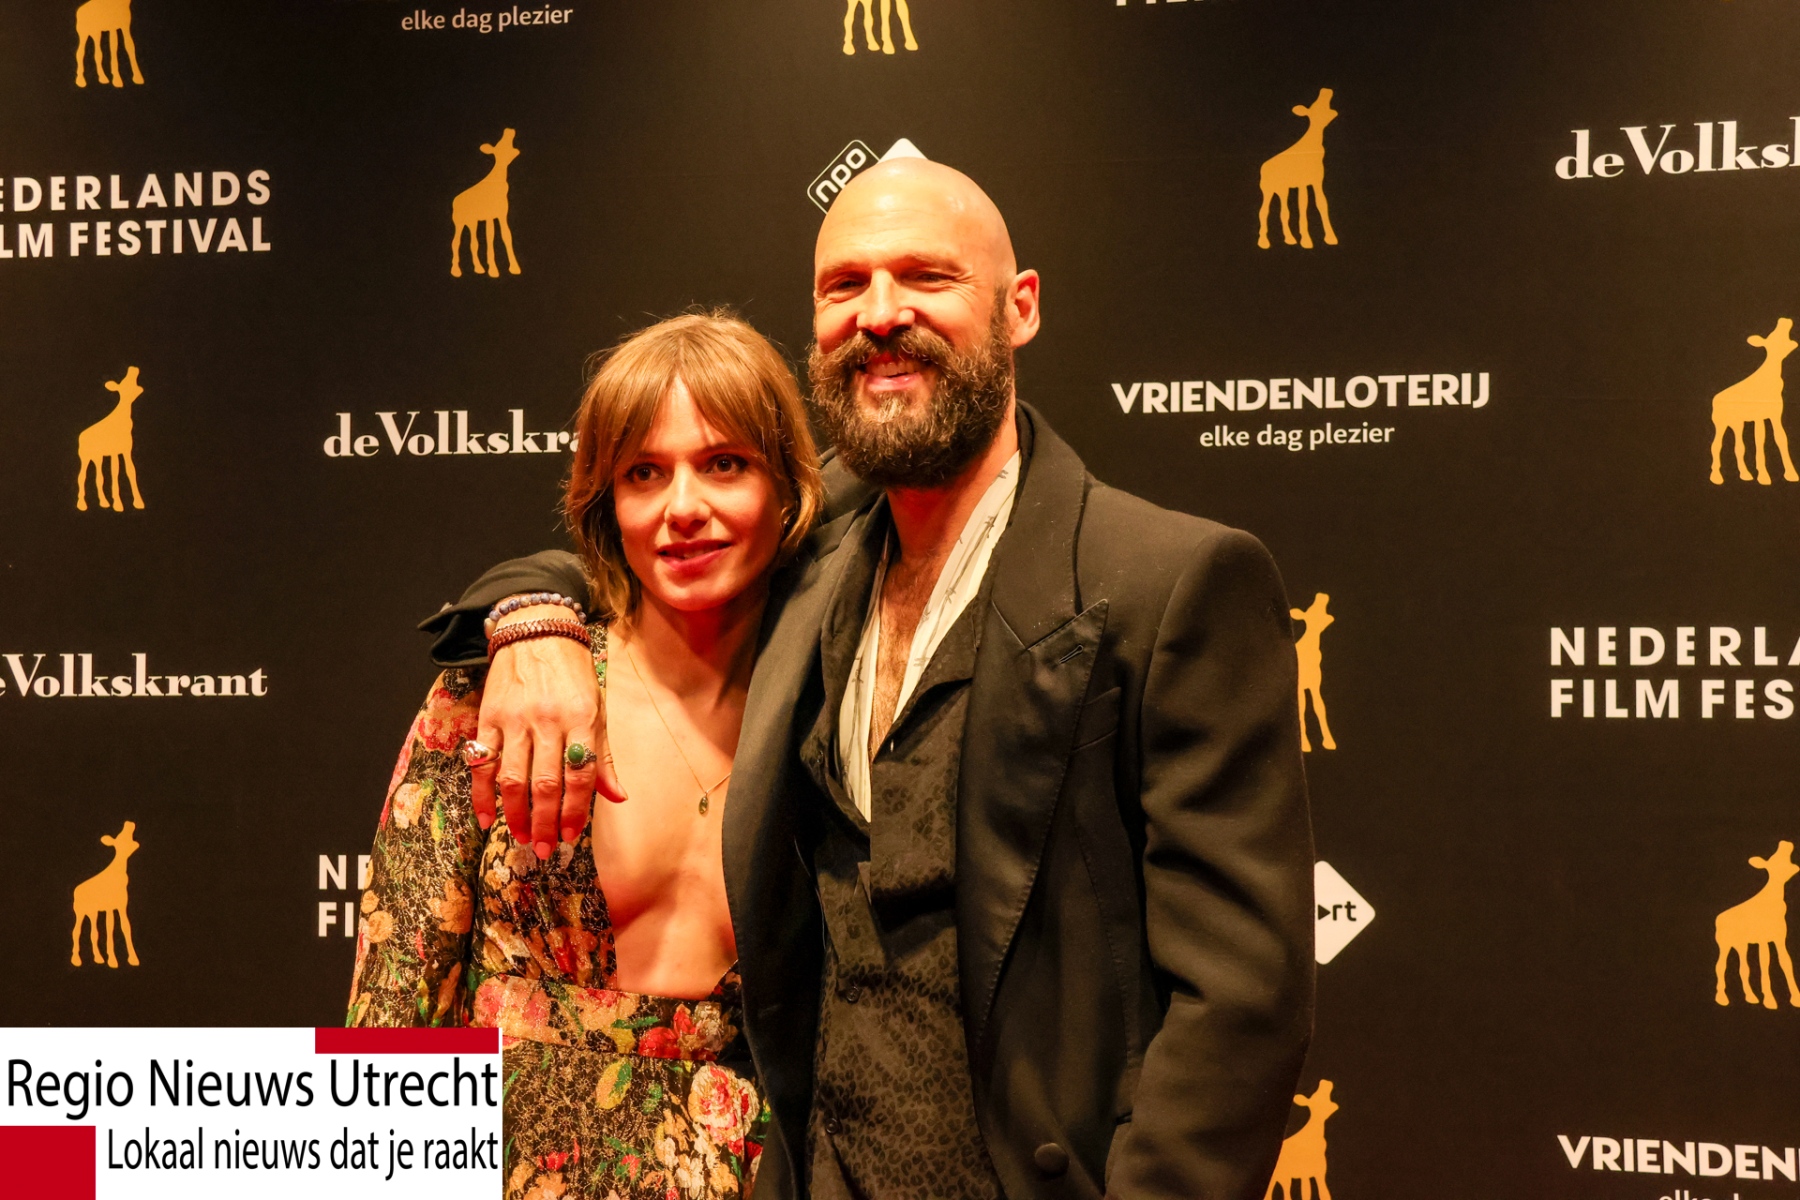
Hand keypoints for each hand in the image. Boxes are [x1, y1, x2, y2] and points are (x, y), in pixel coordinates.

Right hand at [470, 607, 623, 857]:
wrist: (535, 629)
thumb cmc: (573, 673)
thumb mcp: (597, 708)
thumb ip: (604, 755)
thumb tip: (618, 797)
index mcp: (581, 718)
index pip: (580, 774)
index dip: (575, 810)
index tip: (570, 837)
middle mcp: (547, 720)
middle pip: (545, 783)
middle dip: (544, 822)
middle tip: (544, 850)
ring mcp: (515, 720)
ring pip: (512, 778)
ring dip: (515, 814)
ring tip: (521, 837)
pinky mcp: (488, 718)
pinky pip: (482, 763)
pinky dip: (482, 794)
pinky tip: (486, 819)